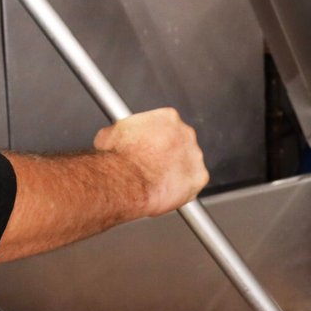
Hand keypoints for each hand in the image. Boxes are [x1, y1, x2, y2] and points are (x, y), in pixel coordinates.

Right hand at [94, 108, 208, 218]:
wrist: (125, 179)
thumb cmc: (118, 158)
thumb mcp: (111, 134)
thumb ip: (125, 132)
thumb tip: (116, 136)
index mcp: (167, 118)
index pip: (168, 126)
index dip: (157, 140)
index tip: (151, 148)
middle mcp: (185, 133)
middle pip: (181, 143)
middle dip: (169, 154)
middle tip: (154, 166)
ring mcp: (194, 155)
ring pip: (188, 164)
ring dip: (176, 172)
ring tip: (157, 181)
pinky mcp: (199, 177)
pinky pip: (193, 184)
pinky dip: (182, 190)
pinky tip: (167, 192)